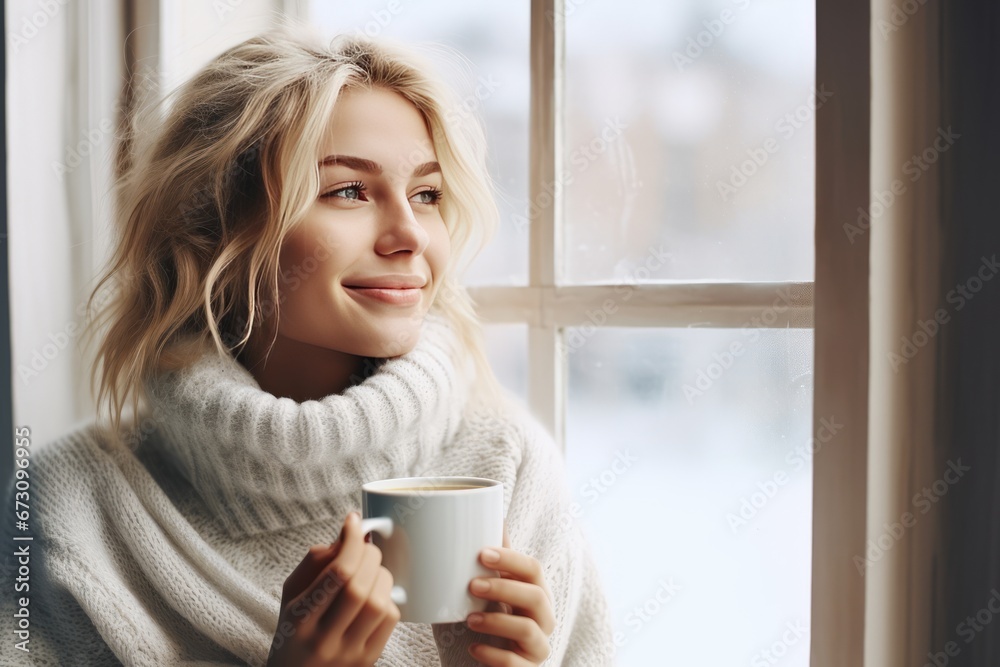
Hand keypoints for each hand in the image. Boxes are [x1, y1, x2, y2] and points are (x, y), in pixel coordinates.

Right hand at [267, 511, 399, 666]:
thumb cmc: (294, 632)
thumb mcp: (291, 596)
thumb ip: (315, 562)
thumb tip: (347, 536)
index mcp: (299, 618)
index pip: (337, 573)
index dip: (352, 541)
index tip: (354, 522)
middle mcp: (325, 638)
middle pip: (360, 586)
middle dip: (369, 555)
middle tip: (364, 546)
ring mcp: (350, 652)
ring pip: (379, 602)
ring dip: (381, 575)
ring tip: (370, 570)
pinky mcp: (370, 659)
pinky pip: (391, 619)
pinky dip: (388, 597)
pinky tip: (375, 594)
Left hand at [464, 524, 554, 665]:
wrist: (496, 662)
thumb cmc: (495, 620)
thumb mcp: (494, 589)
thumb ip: (497, 560)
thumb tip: (493, 515)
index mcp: (537, 592)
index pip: (534, 569)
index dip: (511, 559)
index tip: (481, 553)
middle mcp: (544, 618)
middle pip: (536, 597)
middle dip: (503, 588)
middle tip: (472, 585)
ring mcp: (539, 647)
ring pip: (530, 630)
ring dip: (497, 622)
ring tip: (468, 619)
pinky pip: (517, 664)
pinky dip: (494, 655)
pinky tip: (474, 649)